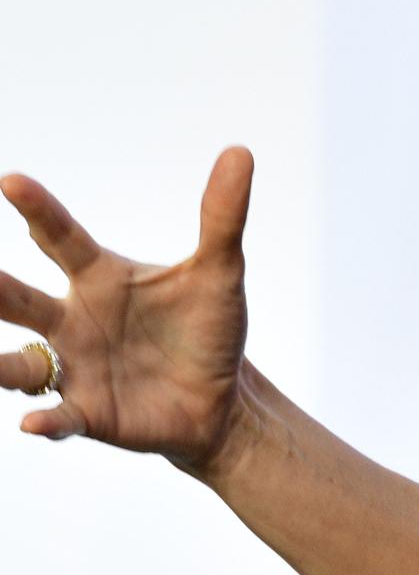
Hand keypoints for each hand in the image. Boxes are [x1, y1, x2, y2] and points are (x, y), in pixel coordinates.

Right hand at [0, 147, 254, 470]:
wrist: (223, 399)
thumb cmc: (208, 329)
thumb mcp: (220, 272)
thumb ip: (222, 217)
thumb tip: (240, 151)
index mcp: (98, 277)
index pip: (60, 238)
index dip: (37, 210)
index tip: (11, 180)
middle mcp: (73, 320)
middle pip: (19, 300)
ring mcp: (75, 368)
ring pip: (20, 364)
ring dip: (1, 364)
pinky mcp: (89, 413)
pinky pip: (59, 418)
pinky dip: (46, 421)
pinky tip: (33, 422)